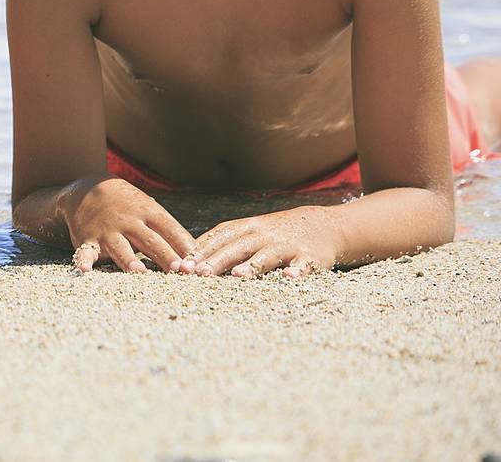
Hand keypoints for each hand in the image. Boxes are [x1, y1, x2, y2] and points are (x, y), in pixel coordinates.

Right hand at [65, 177, 195, 272]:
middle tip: (179, 270)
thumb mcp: (148, 209)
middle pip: (150, 240)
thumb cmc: (127, 204)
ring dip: (130, 260)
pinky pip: (86, 251)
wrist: (87, 187)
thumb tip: (196, 255)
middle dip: (165, 255)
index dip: (184, 246)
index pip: (171, 229)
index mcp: (148, 212)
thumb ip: (167, 230)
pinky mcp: (88, 240)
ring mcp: (108, 231)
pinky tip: (84, 270)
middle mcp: (129, 221)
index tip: (197, 264)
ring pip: (121, 247)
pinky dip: (84, 260)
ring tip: (139, 272)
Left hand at [187, 206, 340, 277]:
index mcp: (246, 228)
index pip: (218, 237)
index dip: (200, 250)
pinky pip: (303, 265)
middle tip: (199, 274)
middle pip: (237, 247)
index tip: (182, 265)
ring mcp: (286, 245)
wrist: (322, 225)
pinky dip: (297, 270)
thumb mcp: (249, 233)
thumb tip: (188, 260)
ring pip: (267, 255)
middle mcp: (263, 235)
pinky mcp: (309, 257)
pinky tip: (290, 277)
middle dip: (217, 261)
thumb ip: (223, 244)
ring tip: (237, 276)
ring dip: (252, 266)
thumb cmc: (275, 234)